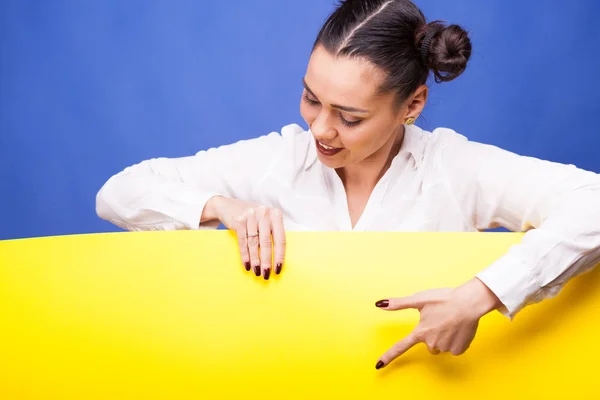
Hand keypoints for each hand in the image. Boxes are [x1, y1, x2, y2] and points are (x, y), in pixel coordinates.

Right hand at [204, 196, 285, 279]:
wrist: (228, 206)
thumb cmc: (253, 218)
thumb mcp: (266, 220)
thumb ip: (273, 233)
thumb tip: (278, 258)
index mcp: (275, 214)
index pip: (280, 238)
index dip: (280, 255)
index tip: (278, 269)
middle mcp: (264, 213)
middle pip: (266, 242)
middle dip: (267, 261)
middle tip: (266, 274)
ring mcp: (251, 216)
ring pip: (254, 243)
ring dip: (255, 260)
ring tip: (257, 272)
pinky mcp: (238, 221)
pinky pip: (243, 241)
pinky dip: (245, 255)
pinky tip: (247, 265)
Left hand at [374, 278, 501, 368]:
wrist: (469, 303)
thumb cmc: (444, 299)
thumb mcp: (419, 299)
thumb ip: (398, 304)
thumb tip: (379, 304)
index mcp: (421, 332)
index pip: (400, 346)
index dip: (388, 356)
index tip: (378, 365)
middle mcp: (432, 343)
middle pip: (427, 344)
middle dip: (431, 334)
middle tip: (440, 320)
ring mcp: (446, 348)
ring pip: (440, 346)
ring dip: (443, 337)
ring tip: (450, 322)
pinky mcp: (459, 350)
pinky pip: (453, 348)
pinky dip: (455, 340)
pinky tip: (458, 329)